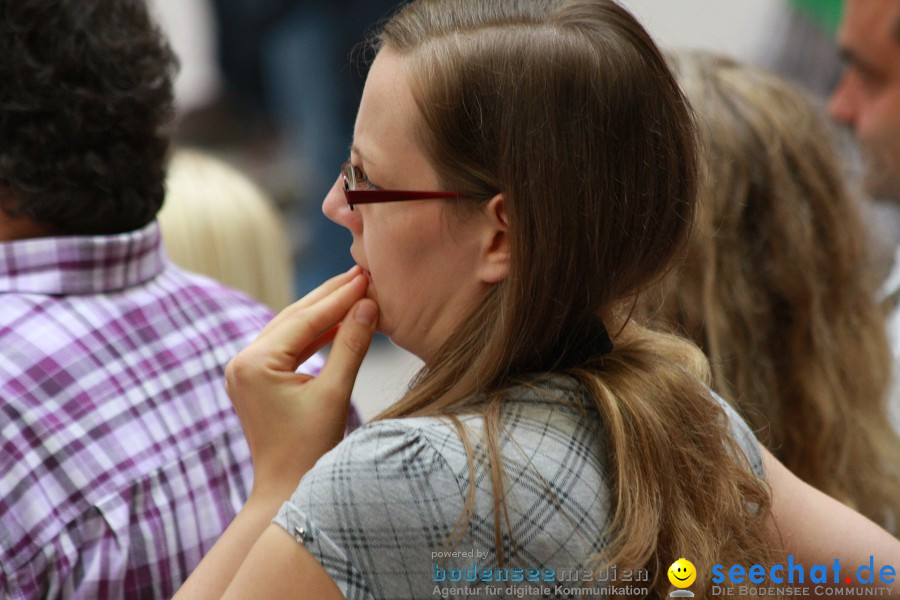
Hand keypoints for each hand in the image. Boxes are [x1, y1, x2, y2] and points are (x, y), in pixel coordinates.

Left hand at [225, 266, 377, 499]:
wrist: (286, 489)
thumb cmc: (310, 449)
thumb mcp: (335, 393)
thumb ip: (351, 345)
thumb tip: (369, 304)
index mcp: (254, 364)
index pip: (304, 319)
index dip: (339, 297)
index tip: (367, 276)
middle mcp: (242, 361)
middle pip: (294, 317)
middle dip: (330, 296)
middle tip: (363, 273)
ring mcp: (245, 369)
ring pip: (291, 328)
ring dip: (324, 311)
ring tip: (356, 291)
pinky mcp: (255, 378)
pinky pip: (288, 346)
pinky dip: (315, 334)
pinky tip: (340, 320)